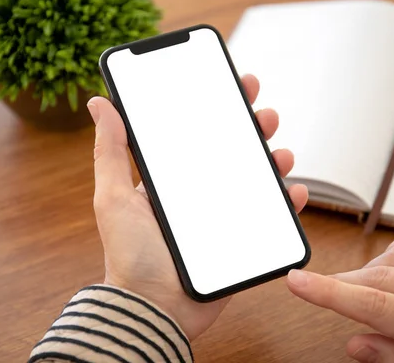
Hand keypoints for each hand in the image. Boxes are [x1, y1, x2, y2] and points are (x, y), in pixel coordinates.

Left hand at [88, 74, 308, 340]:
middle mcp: (199, 194)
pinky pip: (270, 217)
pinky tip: (293, 190)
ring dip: (273, 161)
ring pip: (255, 180)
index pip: (197, 135)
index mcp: (172, 181)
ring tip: (281, 153)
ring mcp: (222, 216)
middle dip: (251, 129)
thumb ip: (110, 151)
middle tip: (263, 114)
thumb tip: (100, 104)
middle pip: (232, 152)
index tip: (233, 84)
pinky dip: (285, 202)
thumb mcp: (113, 196)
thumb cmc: (129, 256)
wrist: (155, 309)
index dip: (217, 109)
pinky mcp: (241, 240)